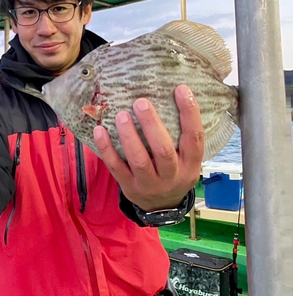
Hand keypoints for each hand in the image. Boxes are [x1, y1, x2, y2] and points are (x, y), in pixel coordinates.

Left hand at [93, 85, 203, 211]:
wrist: (162, 207)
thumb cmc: (174, 171)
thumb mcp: (186, 158)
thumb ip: (180, 134)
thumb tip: (170, 93)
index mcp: (191, 164)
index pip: (194, 137)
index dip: (190, 113)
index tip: (181, 89)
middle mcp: (172, 175)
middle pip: (163, 150)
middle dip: (151, 125)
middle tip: (140, 102)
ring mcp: (149, 183)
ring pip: (139, 160)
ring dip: (129, 136)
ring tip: (121, 115)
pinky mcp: (129, 186)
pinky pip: (116, 167)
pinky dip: (106, 149)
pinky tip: (100, 131)